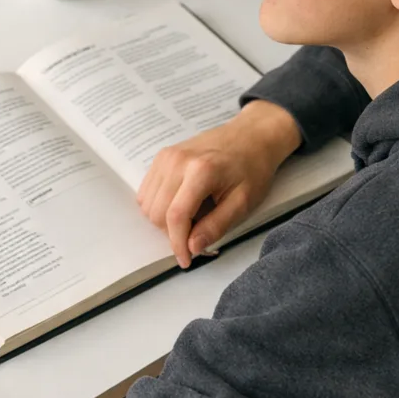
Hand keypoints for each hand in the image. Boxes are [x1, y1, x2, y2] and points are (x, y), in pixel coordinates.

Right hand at [137, 100, 300, 267]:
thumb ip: (216, 225)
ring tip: (192, 216)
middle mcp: (176, 161)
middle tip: (197, 233)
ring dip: (164, 220)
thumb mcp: (243, 202)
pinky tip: (181, 204)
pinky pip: (146, 192)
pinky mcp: (161, 157)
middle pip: (157, 213)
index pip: (176, 216)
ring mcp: (165, 157)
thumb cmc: (252, 168)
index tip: (186, 261)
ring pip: (147, 205)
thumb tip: (192, 247)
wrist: (250, 136)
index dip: (178, 244)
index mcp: (201, 171)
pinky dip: (159, 206)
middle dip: (173, 233)